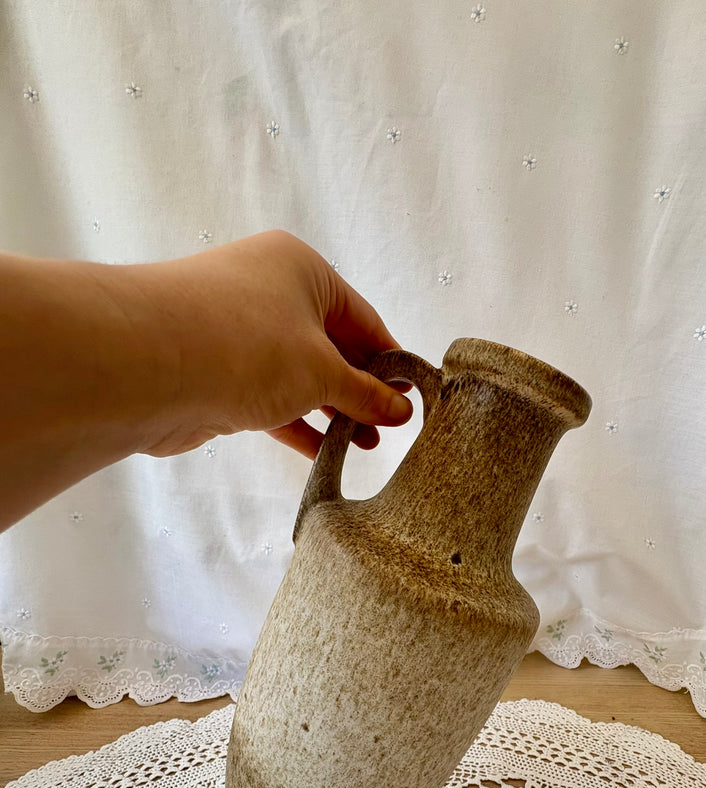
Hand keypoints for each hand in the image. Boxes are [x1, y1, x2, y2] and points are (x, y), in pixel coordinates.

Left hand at [131, 230, 412, 458]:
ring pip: (297, 374)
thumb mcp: (321, 371)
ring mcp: (239, 333)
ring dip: (331, 410)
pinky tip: (323, 450)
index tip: (412, 399)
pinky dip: (296, 421)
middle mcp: (268, 292)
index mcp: (300, 269)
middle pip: (330, 346)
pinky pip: (268, 397)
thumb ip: (364, 393)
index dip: (391, 362)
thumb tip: (400, 410)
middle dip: (360, 389)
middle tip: (389, 428)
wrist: (144, 365)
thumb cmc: (244, 346)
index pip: (363, 318)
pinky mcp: (216, 372)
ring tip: (363, 445)